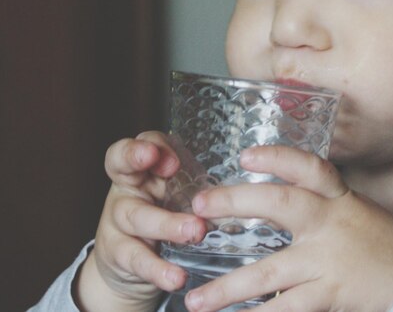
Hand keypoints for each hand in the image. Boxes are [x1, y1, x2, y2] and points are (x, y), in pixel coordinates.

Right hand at [75, 132, 207, 311]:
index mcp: (141, 167)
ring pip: (136, 216)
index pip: (136, 143)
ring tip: (196, 230)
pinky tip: (177, 277)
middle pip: (123, 168)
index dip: (148, 145)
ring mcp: (117, 221)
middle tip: (172, 167)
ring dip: (168, 223)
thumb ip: (197, 180)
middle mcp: (125, 188)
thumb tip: (247, 180)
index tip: (173, 157)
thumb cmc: (164, 212)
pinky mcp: (119, 255)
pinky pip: (137, 259)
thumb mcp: (176, 190)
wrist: (130, 262)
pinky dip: (159, 269)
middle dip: (139, 160)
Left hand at [184, 146, 392, 311]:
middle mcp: (332, 221)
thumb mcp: (358, 213)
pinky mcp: (331, 293)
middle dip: (236, 202)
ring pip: (270, 270)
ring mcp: (330, 259)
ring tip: (195, 299)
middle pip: (279, 203)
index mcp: (340, 198)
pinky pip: (286, 308)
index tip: (246, 155)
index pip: (308, 167)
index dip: (276, 157)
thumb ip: (324, 207)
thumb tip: (279, 206)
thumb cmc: (385, 245)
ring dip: (229, 287)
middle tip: (198, 205)